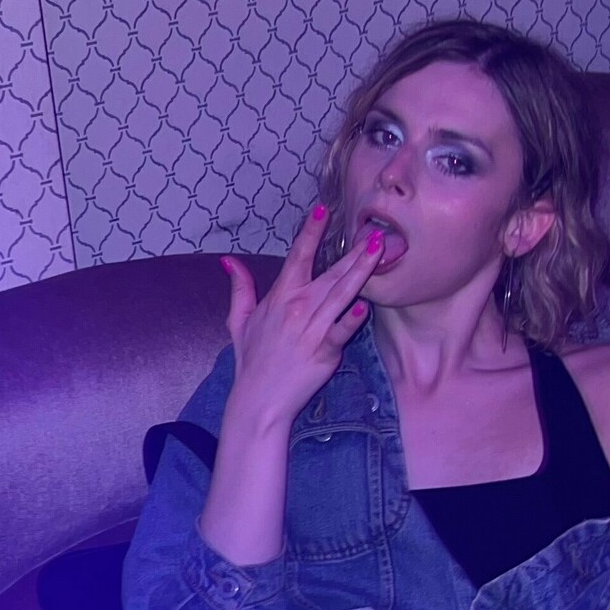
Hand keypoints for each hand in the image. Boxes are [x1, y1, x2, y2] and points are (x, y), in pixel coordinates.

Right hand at [221, 206, 383, 428]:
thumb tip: (229, 262)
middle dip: (354, 251)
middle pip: (330, 273)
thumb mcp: (238, 321)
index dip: (310, 232)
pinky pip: (341, 332)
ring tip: (380, 252)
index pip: (298, 257)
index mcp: (280, 297)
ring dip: (362, 271)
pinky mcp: (324, 352)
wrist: (259, 399)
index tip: (323, 210)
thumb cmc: (252, 361)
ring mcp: (312, 330)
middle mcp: (298, 309)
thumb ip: (239, 288)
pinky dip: (352, 320)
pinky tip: (365, 307)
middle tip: (376, 232)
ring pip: (342, 295)